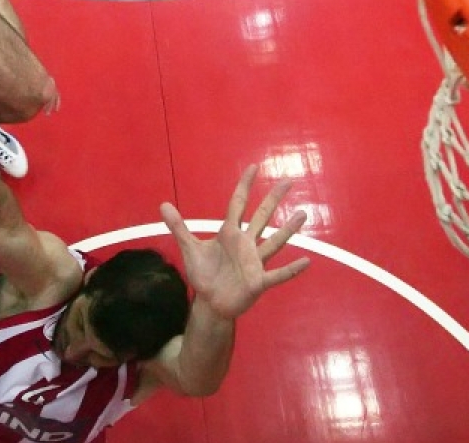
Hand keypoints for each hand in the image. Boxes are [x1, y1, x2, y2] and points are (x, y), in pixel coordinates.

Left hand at [164, 165, 309, 320]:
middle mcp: (245, 244)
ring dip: (288, 229)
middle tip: (288, 181)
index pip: (238, 204)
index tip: (254, 167)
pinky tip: (306, 261)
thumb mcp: (189, 248)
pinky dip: (291, 270)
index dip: (244, 186)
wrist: (210, 302)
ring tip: (302, 214)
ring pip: (274, 242)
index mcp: (229, 234)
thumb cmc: (203, 274)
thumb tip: (163, 204)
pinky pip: (278, 275)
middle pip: (261, 217)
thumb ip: (178, 227)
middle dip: (273, 199)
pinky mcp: (258, 281)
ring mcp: (254, 262)